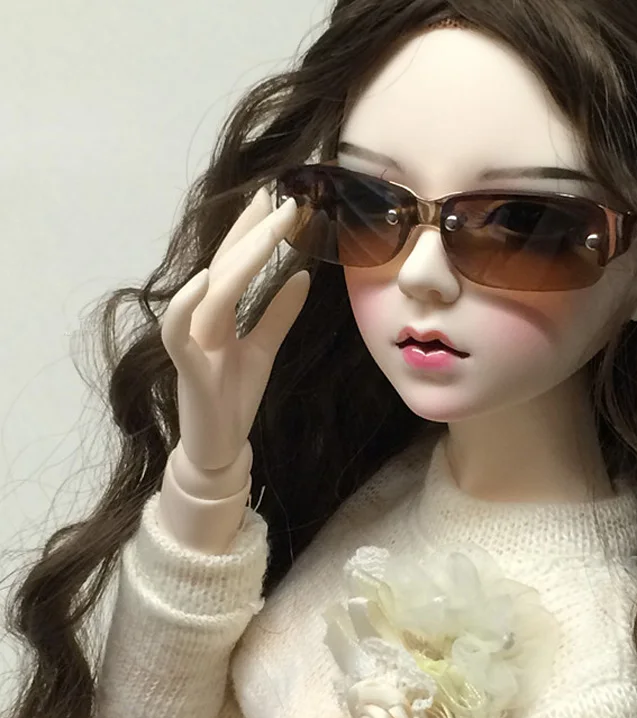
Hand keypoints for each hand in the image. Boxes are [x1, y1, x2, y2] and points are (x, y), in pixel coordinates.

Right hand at [160, 188, 309, 471]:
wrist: (219, 445)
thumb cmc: (234, 397)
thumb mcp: (265, 349)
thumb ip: (279, 314)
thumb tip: (304, 277)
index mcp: (221, 314)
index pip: (236, 262)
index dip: (254, 229)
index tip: (278, 198)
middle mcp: (203, 319)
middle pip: (226, 266)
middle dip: (253, 231)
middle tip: (281, 198)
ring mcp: (193, 341)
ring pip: (211, 291)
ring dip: (238, 257)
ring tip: (267, 228)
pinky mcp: (187, 368)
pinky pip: (178, 332)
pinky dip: (187, 305)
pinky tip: (207, 277)